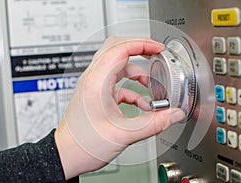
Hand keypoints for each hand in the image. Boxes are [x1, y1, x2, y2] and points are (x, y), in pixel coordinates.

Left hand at [54, 37, 184, 179]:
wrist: (66, 156)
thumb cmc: (84, 145)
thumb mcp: (124, 134)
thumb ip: (154, 123)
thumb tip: (173, 114)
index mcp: (97, 82)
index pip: (120, 48)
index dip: (142, 44)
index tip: (158, 48)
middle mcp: (93, 79)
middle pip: (116, 48)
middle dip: (139, 49)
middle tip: (156, 54)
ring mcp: (93, 85)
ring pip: (117, 65)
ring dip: (136, 72)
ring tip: (152, 86)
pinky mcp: (96, 93)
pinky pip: (116, 82)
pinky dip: (131, 88)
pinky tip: (140, 104)